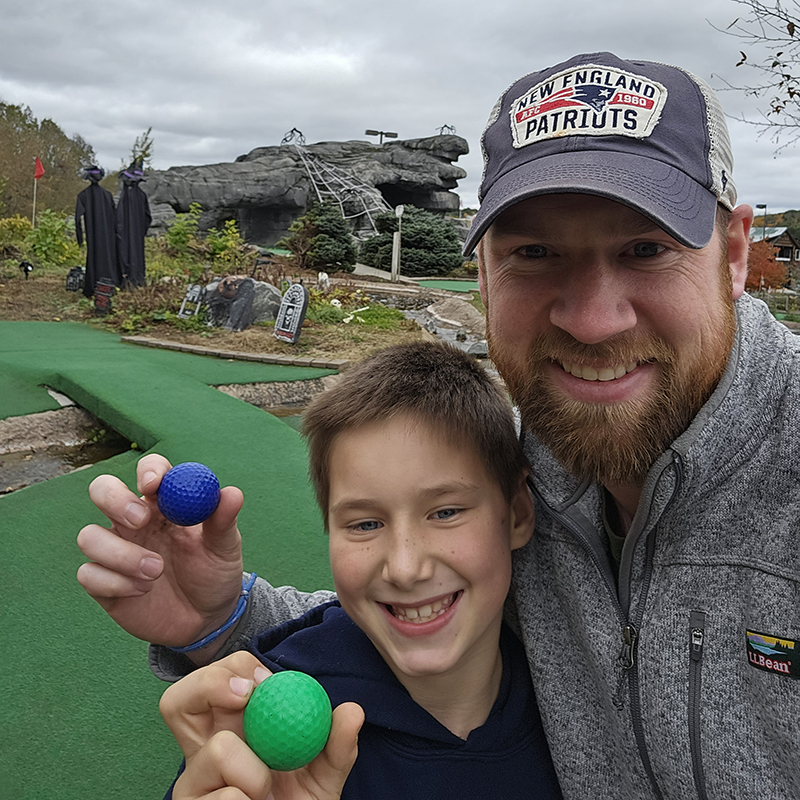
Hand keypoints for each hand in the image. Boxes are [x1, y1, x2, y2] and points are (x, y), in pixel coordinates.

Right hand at [76, 453, 244, 656]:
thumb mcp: (224, 547)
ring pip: (89, 536)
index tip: (154, 484)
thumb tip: (232, 494)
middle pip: (102, 490)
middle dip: (115, 500)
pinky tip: (143, 591)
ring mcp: (114, 550)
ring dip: (121, 554)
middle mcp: (133, 521)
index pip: (149, 470)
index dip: (148, 471)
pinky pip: (89, 574)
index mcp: (164, 503)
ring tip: (155, 571)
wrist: (207, 618)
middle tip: (140, 520)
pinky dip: (116, 583)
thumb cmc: (214, 573)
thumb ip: (224, 521)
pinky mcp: (103, 582)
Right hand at [161, 652, 363, 799]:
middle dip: (210, 684)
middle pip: (177, 699)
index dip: (235, 668)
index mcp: (232, 726)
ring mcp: (193, 783)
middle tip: (247, 697)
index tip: (266, 680)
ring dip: (255, 771)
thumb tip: (353, 711)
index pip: (217, 678)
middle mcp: (203, 749)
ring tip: (265, 791)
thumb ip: (337, 743)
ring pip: (216, 748)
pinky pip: (225, 796)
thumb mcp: (326, 771)